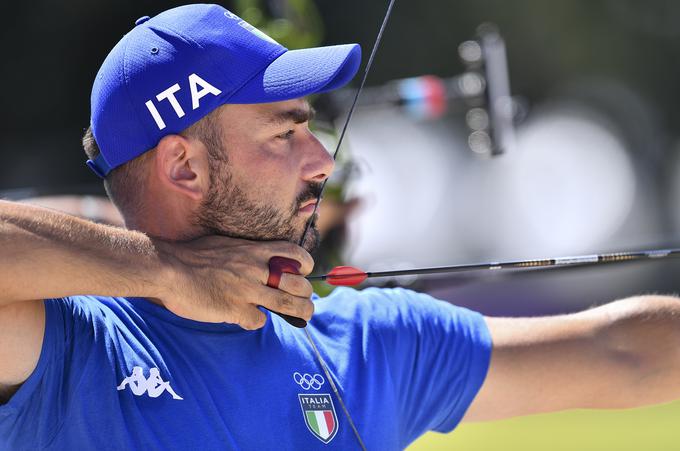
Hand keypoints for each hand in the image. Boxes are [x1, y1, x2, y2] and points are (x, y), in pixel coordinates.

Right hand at [153, 235, 314, 328]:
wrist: (168, 268)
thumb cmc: (194, 255)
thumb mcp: (227, 245)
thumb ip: (248, 253)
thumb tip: (261, 261)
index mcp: (255, 251)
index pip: (296, 255)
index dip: (305, 267)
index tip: (303, 274)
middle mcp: (256, 269)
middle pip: (299, 285)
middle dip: (307, 296)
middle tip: (305, 303)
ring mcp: (247, 290)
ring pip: (288, 304)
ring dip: (300, 312)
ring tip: (302, 316)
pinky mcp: (235, 309)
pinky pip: (258, 320)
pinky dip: (256, 321)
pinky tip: (248, 318)